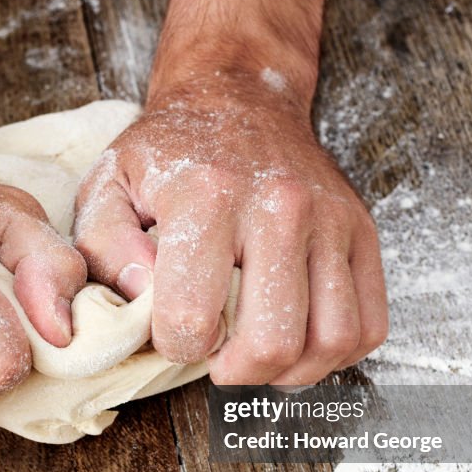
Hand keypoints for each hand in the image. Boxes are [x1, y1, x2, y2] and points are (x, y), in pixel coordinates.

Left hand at [74, 77, 387, 385]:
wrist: (238, 97)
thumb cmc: (170, 151)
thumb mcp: (109, 184)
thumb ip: (103, 249)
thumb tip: (140, 300)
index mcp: (207, 196)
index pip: (193, 319)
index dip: (175, 346)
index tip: (172, 332)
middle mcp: (279, 206)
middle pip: (272, 342)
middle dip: (235, 372)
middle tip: (217, 359)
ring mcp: (329, 219)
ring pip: (330, 341)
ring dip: (289, 373)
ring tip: (257, 358)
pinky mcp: (361, 230)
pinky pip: (368, 324)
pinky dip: (336, 354)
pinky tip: (299, 344)